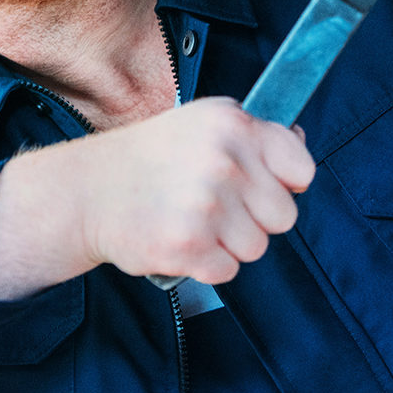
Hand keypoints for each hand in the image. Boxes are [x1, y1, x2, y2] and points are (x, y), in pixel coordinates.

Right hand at [69, 98, 314, 284]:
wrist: (90, 190)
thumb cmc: (153, 156)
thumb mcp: (206, 122)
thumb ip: (256, 133)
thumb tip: (300, 142)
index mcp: (234, 125)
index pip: (302, 169)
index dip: (285, 184)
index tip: (261, 185)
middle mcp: (224, 160)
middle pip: (284, 217)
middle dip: (255, 218)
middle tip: (216, 204)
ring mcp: (206, 204)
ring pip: (256, 247)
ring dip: (229, 243)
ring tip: (194, 219)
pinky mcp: (187, 245)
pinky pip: (227, 270)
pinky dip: (206, 263)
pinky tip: (180, 237)